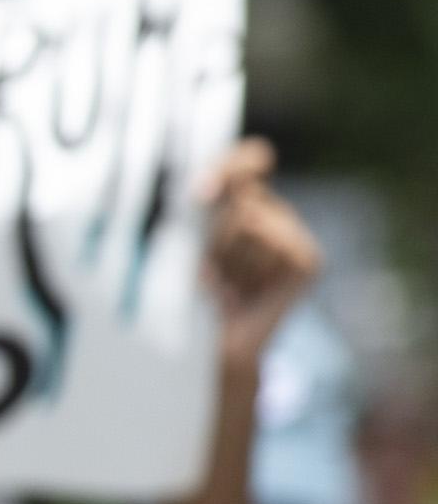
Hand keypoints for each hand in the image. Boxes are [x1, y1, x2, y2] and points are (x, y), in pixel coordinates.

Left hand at [204, 137, 319, 370]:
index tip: (201, 191)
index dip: (233, 164)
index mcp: (254, 206)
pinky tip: (243, 295)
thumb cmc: (201, 294)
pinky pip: (268, 245)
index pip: (254, 157)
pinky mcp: (307, 261)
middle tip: (211, 271)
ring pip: (248, 224)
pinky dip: (243, 272)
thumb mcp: (194, 245)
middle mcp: (281, 217)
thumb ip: (205, 213)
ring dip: (223, 260)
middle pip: (240, 198)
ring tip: (225, 287)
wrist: (219, 346)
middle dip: (213, 235)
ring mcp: (299, 239)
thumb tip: (208, 187)